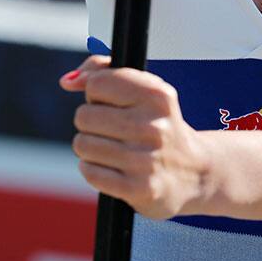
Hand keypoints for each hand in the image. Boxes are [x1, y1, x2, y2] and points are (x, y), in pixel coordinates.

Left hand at [60, 55, 208, 219]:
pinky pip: (90, 172)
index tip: (111, 101)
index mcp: (157, 95)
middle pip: (84, 115)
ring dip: (90, 146)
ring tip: (110, 148)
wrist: (193, 171)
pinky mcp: (139, 188)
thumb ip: (104, 72)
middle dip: (90, 121)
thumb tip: (68, 82)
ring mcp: (146, 159)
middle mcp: (154, 125)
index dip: (97, 92)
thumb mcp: (145, 90)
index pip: (98, 83)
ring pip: (83, 144)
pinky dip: (93, 168)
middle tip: (110, 128)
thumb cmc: (158, 124)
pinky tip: (111, 167)